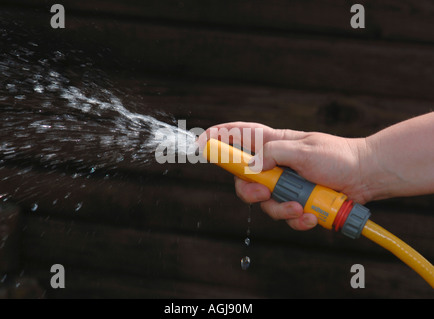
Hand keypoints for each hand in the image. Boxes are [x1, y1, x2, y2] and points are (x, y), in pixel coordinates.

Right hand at [199, 122, 368, 230]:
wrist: (366, 176)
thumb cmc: (338, 156)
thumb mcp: (304, 149)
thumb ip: (274, 153)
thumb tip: (252, 165)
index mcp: (275, 144)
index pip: (240, 136)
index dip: (219, 138)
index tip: (202, 142)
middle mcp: (275, 164)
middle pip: (244, 178)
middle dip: (250, 190)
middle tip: (264, 192)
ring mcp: (285, 184)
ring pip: (264, 202)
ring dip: (279, 209)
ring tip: (299, 207)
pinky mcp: (296, 201)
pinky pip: (285, 215)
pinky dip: (296, 218)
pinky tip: (310, 215)